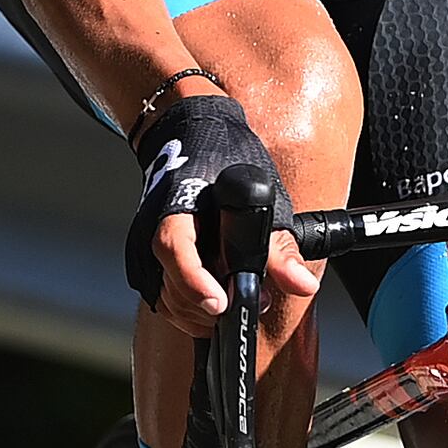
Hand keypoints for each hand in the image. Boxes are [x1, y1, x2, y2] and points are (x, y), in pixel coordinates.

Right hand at [128, 85, 302, 336]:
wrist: (192, 136)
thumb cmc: (224, 159)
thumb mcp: (262, 198)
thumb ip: (280, 249)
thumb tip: (302, 284)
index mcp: (175, 209)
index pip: (175, 252)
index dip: (196, 283)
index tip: (220, 303)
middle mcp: (152, 231)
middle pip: (172, 287)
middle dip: (210, 305)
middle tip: (254, 301)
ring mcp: (145, 248)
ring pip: (167, 300)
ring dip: (201, 312)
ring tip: (238, 299)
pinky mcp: (149, 262)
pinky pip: (164, 298)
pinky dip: (189, 308)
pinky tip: (216, 298)